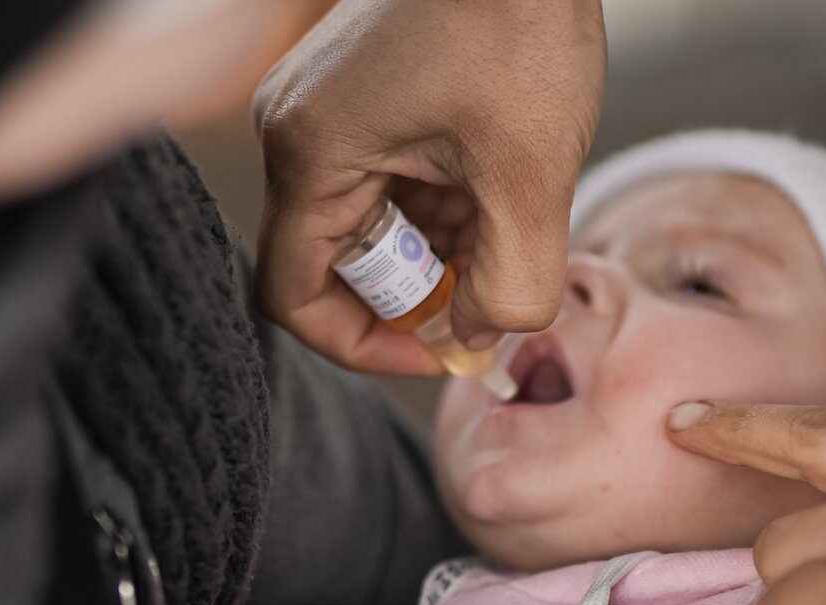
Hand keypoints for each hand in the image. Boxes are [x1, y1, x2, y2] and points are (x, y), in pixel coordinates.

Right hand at [255, 0, 605, 374]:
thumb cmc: (517, 23)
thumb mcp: (530, 174)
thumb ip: (512, 284)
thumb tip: (485, 342)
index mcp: (312, 153)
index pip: (295, 296)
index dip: (365, 345)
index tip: (439, 351)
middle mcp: (298, 131)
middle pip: (339, 259)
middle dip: (420, 288)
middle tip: (494, 287)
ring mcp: (327, 106)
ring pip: (372, 219)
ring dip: (440, 245)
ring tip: (513, 227)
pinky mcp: (363, 90)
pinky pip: (387, 175)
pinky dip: (442, 201)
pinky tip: (502, 190)